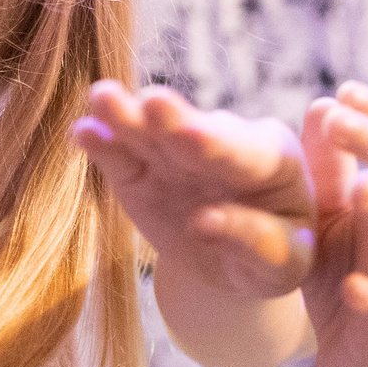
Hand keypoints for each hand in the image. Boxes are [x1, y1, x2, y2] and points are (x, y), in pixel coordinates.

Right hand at [75, 82, 318, 300]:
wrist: (236, 260)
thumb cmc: (272, 260)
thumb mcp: (284, 266)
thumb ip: (258, 243)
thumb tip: (204, 222)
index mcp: (274, 161)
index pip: (242, 153)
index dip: (215, 145)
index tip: (190, 135)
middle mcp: (223, 144)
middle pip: (194, 132)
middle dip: (172, 120)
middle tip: (152, 103)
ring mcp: (176, 154)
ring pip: (151, 134)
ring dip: (126, 117)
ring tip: (102, 100)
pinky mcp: (140, 171)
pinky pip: (121, 158)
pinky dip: (103, 144)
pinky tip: (84, 131)